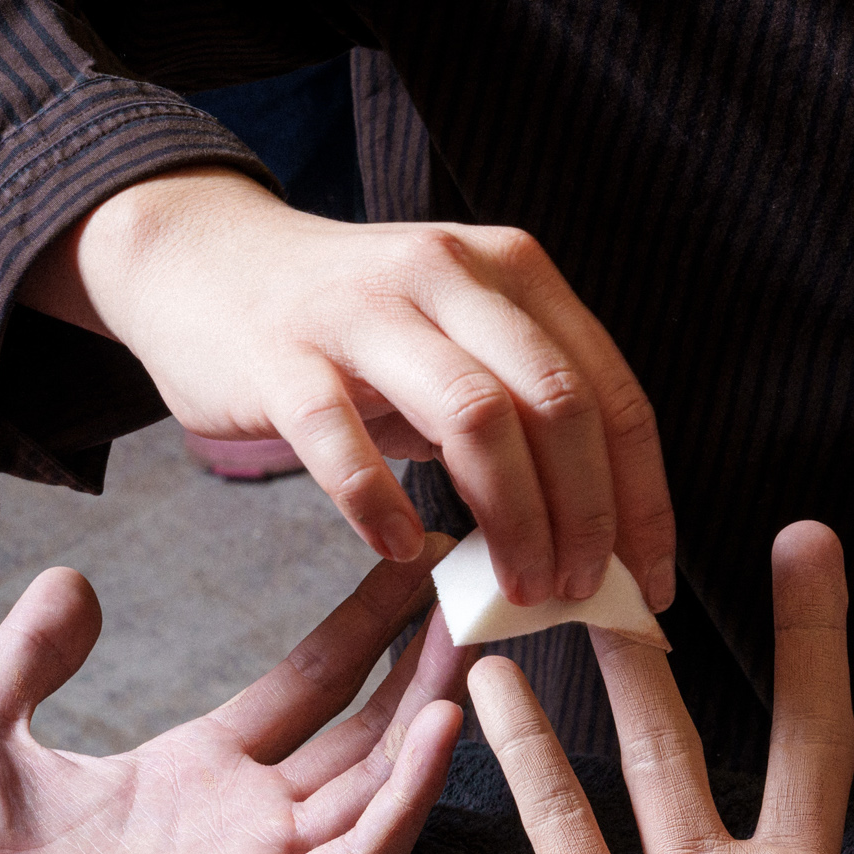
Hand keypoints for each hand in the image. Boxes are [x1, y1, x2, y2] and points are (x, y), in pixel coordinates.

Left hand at [0, 549, 467, 853]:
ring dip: (432, 714)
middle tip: (475, 586)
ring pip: (375, 786)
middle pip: (360, 733)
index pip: (304, 692)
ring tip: (476, 636)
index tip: (410, 560)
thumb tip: (74, 581)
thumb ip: (37, 653)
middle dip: (420, 660)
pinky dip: (407, 797)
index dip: (361, 631)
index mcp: (184, 775)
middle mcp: (233, 823)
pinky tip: (443, 727)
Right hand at [20, 167, 675, 612]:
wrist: (204, 260)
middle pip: (556, 404)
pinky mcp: (282, 354)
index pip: (611, 394)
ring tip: (516, 589)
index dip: (642, 499)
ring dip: (511, 519)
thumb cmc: (353, 330)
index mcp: (513, 272)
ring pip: (474, 417)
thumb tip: (593, 545)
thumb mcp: (455, 341)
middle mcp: (449, 273)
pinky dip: (380, 505)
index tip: (650, 582)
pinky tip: (401, 550)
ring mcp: (363, 310)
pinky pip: (342, 436)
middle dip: (584, 516)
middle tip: (577, 593)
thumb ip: (522, 417)